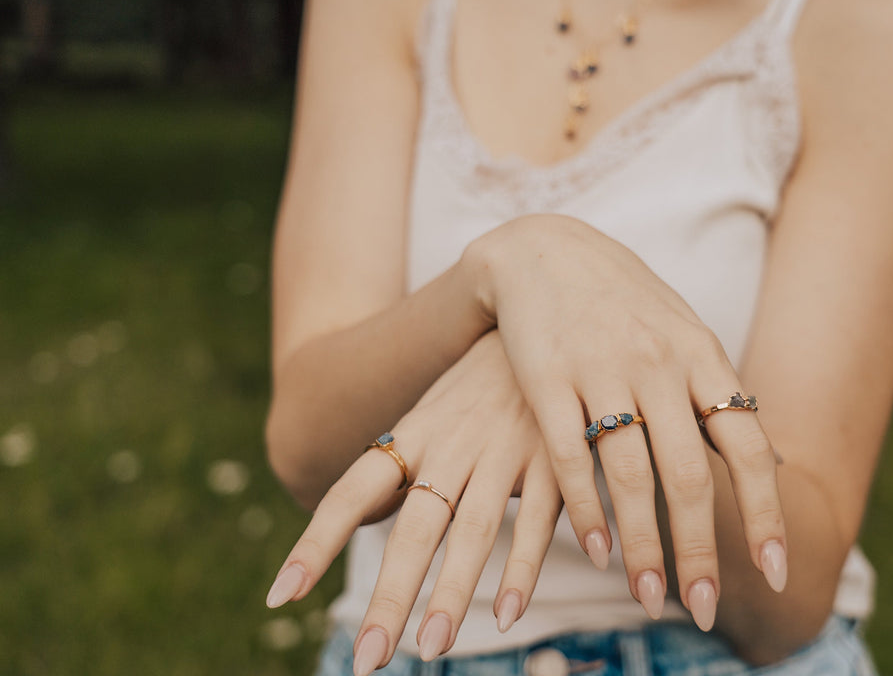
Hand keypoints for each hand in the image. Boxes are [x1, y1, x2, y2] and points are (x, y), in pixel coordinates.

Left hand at [264, 331, 561, 673]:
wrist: (545, 310)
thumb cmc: (483, 376)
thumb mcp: (434, 410)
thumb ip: (402, 464)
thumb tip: (357, 513)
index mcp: (415, 433)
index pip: (353, 491)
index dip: (315, 543)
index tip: (280, 596)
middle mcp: (452, 444)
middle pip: (413, 529)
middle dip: (390, 597)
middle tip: (367, 659)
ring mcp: (503, 450)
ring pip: (471, 532)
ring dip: (450, 595)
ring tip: (428, 650)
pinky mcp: (554, 458)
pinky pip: (537, 522)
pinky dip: (521, 569)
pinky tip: (505, 612)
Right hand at [466, 214, 787, 626]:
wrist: (545, 248)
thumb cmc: (624, 301)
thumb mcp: (684, 333)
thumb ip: (717, 395)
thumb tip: (769, 461)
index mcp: (701, 356)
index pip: (747, 445)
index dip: (765, 512)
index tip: (776, 571)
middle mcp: (657, 364)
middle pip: (688, 474)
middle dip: (699, 550)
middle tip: (703, 609)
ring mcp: (600, 369)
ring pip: (631, 475)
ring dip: (643, 546)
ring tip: (647, 598)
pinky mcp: (546, 379)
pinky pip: (570, 456)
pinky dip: (588, 509)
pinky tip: (599, 549)